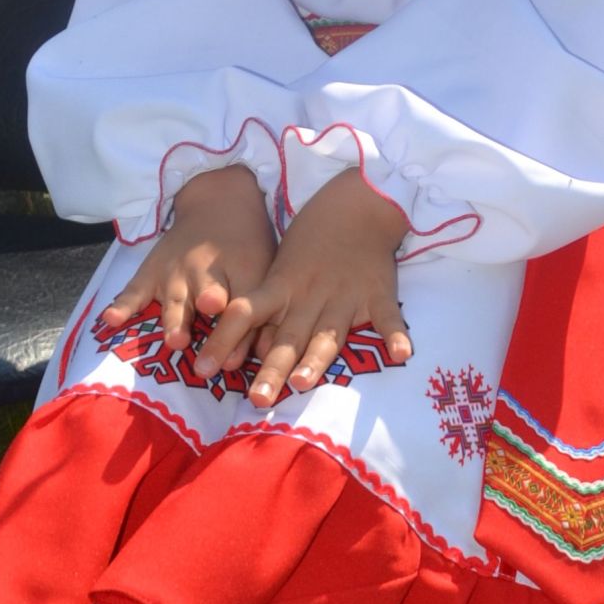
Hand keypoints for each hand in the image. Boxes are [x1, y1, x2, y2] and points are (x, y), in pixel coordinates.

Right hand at [96, 164, 276, 350]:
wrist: (219, 204)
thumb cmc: (247, 249)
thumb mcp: (263, 273)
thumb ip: (257, 316)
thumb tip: (256, 359)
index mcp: (242, 272)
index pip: (241, 308)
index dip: (237, 335)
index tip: (230, 363)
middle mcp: (207, 272)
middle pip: (206, 299)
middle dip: (204, 323)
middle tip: (198, 342)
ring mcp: (176, 272)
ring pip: (175, 300)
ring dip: (175, 320)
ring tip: (175, 340)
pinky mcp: (151, 272)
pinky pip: (135, 290)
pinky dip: (123, 305)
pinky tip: (112, 320)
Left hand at [205, 166, 410, 405]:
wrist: (357, 204)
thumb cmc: (311, 240)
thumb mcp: (280, 268)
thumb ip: (269, 309)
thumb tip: (247, 350)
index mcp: (282, 287)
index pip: (245, 315)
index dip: (222, 341)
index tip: (201, 370)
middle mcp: (309, 296)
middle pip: (287, 337)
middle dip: (272, 369)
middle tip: (258, 399)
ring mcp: (344, 297)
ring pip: (328, 333)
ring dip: (317, 357)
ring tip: (305, 382)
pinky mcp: (378, 294)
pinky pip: (388, 317)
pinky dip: (395, 334)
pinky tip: (402, 354)